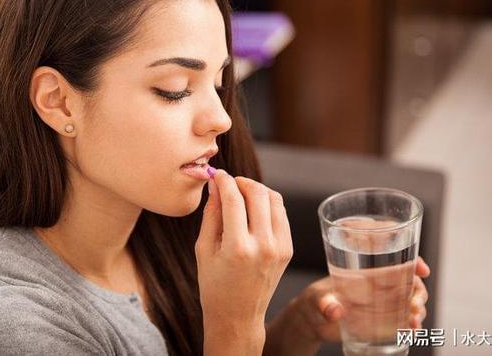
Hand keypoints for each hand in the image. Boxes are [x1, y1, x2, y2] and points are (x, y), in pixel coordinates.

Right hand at [195, 170, 293, 332]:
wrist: (237, 316)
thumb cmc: (214, 284)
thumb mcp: (204, 248)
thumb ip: (211, 213)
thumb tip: (215, 184)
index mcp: (238, 248)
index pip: (233, 199)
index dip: (223, 180)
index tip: (216, 174)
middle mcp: (263, 246)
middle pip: (258, 193)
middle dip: (242, 181)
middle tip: (229, 182)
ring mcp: (279, 247)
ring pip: (274, 199)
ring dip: (257, 190)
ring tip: (242, 194)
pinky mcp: (287, 249)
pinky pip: (281, 214)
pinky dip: (268, 204)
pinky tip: (254, 209)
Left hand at [291, 257, 430, 344]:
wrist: (312, 321)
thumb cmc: (314, 301)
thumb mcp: (317, 299)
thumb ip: (325, 304)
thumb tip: (334, 310)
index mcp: (366, 273)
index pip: (396, 260)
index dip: (414, 261)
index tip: (422, 270)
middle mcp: (378, 287)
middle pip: (410, 282)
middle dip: (419, 292)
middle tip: (414, 305)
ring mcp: (382, 304)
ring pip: (411, 302)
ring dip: (419, 310)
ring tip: (413, 322)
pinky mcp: (381, 322)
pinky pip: (404, 321)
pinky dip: (412, 325)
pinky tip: (413, 331)